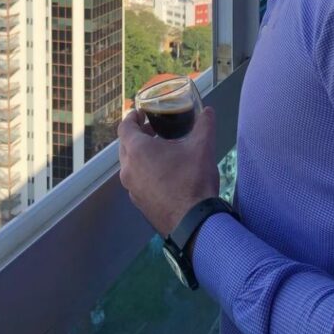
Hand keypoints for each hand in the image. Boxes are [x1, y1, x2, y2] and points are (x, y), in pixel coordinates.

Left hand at [118, 105, 218, 236]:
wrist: (193, 222)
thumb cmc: (193, 179)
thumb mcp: (202, 147)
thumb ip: (204, 125)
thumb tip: (208, 110)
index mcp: (137, 151)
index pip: (125, 127)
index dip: (132, 117)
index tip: (142, 113)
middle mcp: (128, 169)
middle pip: (125, 145)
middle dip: (138, 135)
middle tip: (154, 129)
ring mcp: (131, 188)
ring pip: (130, 164)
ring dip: (141, 154)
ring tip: (162, 151)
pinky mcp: (138, 203)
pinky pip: (136, 180)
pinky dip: (144, 171)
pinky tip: (164, 173)